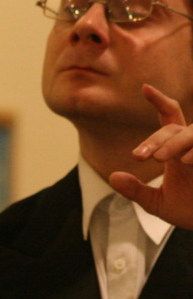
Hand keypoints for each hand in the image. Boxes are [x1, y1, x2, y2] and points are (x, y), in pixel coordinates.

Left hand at [110, 84, 192, 229]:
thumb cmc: (189, 210)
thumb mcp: (157, 203)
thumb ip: (136, 191)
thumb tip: (113, 177)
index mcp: (177, 151)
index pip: (169, 120)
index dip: (159, 102)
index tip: (145, 88)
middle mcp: (192, 147)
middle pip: (174, 128)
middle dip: (155, 140)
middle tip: (140, 156)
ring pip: (191, 133)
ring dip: (175, 142)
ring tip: (160, 158)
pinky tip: (186, 161)